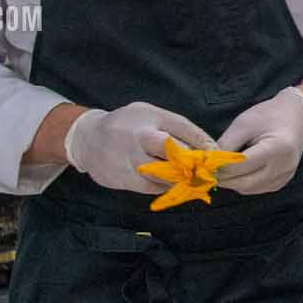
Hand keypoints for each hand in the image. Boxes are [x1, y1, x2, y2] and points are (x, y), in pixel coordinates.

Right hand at [65, 102, 214, 193]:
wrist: (87, 139)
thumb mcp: (150, 115)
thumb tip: (208, 146)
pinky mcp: (119, 177)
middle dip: (191, 161)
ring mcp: (126, 157)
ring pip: (162, 173)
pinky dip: (163, 187)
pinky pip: (149, 186)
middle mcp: (137, 136)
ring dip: (179, 178)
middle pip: (170, 149)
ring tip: (190, 180)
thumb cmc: (127, 125)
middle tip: (204, 170)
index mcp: (148, 116)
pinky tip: (168, 183)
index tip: (215, 154)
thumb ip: (176, 127)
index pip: (182, 127)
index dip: (202, 141)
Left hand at [212, 86, 302, 194]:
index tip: (203, 164)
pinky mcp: (282, 182)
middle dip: (223, 179)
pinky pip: (256, 188)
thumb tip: (209, 162)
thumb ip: (227, 144)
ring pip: (249, 189)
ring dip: (231, 182)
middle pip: (245, 183)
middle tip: (206, 171)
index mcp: (278, 148)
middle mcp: (285, 166)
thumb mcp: (244, 123)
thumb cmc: (269, 116)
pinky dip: (242, 183)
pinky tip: (236, 172)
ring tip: (220, 170)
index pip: (241, 165)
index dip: (219, 167)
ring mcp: (285, 177)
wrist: (296, 118)